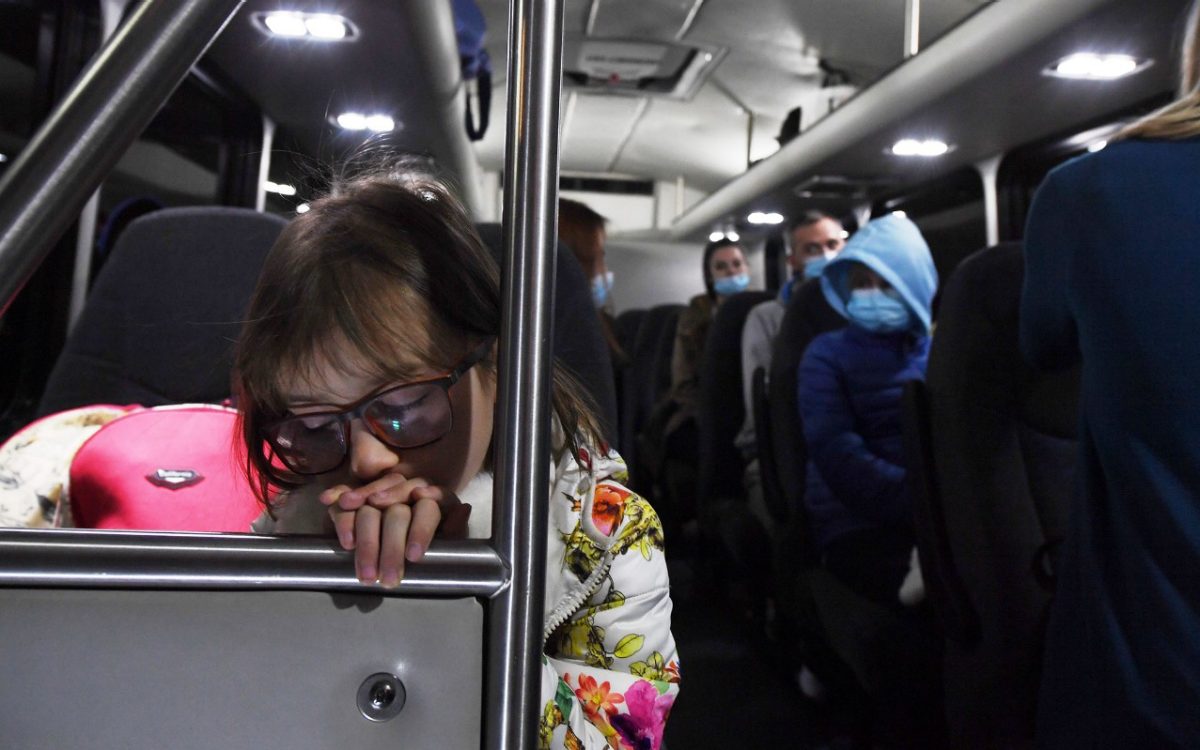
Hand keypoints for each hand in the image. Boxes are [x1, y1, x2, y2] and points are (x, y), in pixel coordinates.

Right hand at [319, 471, 471, 586]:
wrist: (395, 550)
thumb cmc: (427, 545)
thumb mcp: (447, 540)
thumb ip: (455, 528)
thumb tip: (464, 509)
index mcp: (431, 499)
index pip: (427, 509)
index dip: (421, 531)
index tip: (414, 556)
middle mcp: (404, 491)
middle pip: (396, 514)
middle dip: (390, 548)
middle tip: (387, 579)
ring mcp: (377, 492)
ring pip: (369, 509)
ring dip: (366, 541)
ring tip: (367, 574)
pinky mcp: (352, 498)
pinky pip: (344, 502)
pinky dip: (343, 521)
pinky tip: (346, 542)